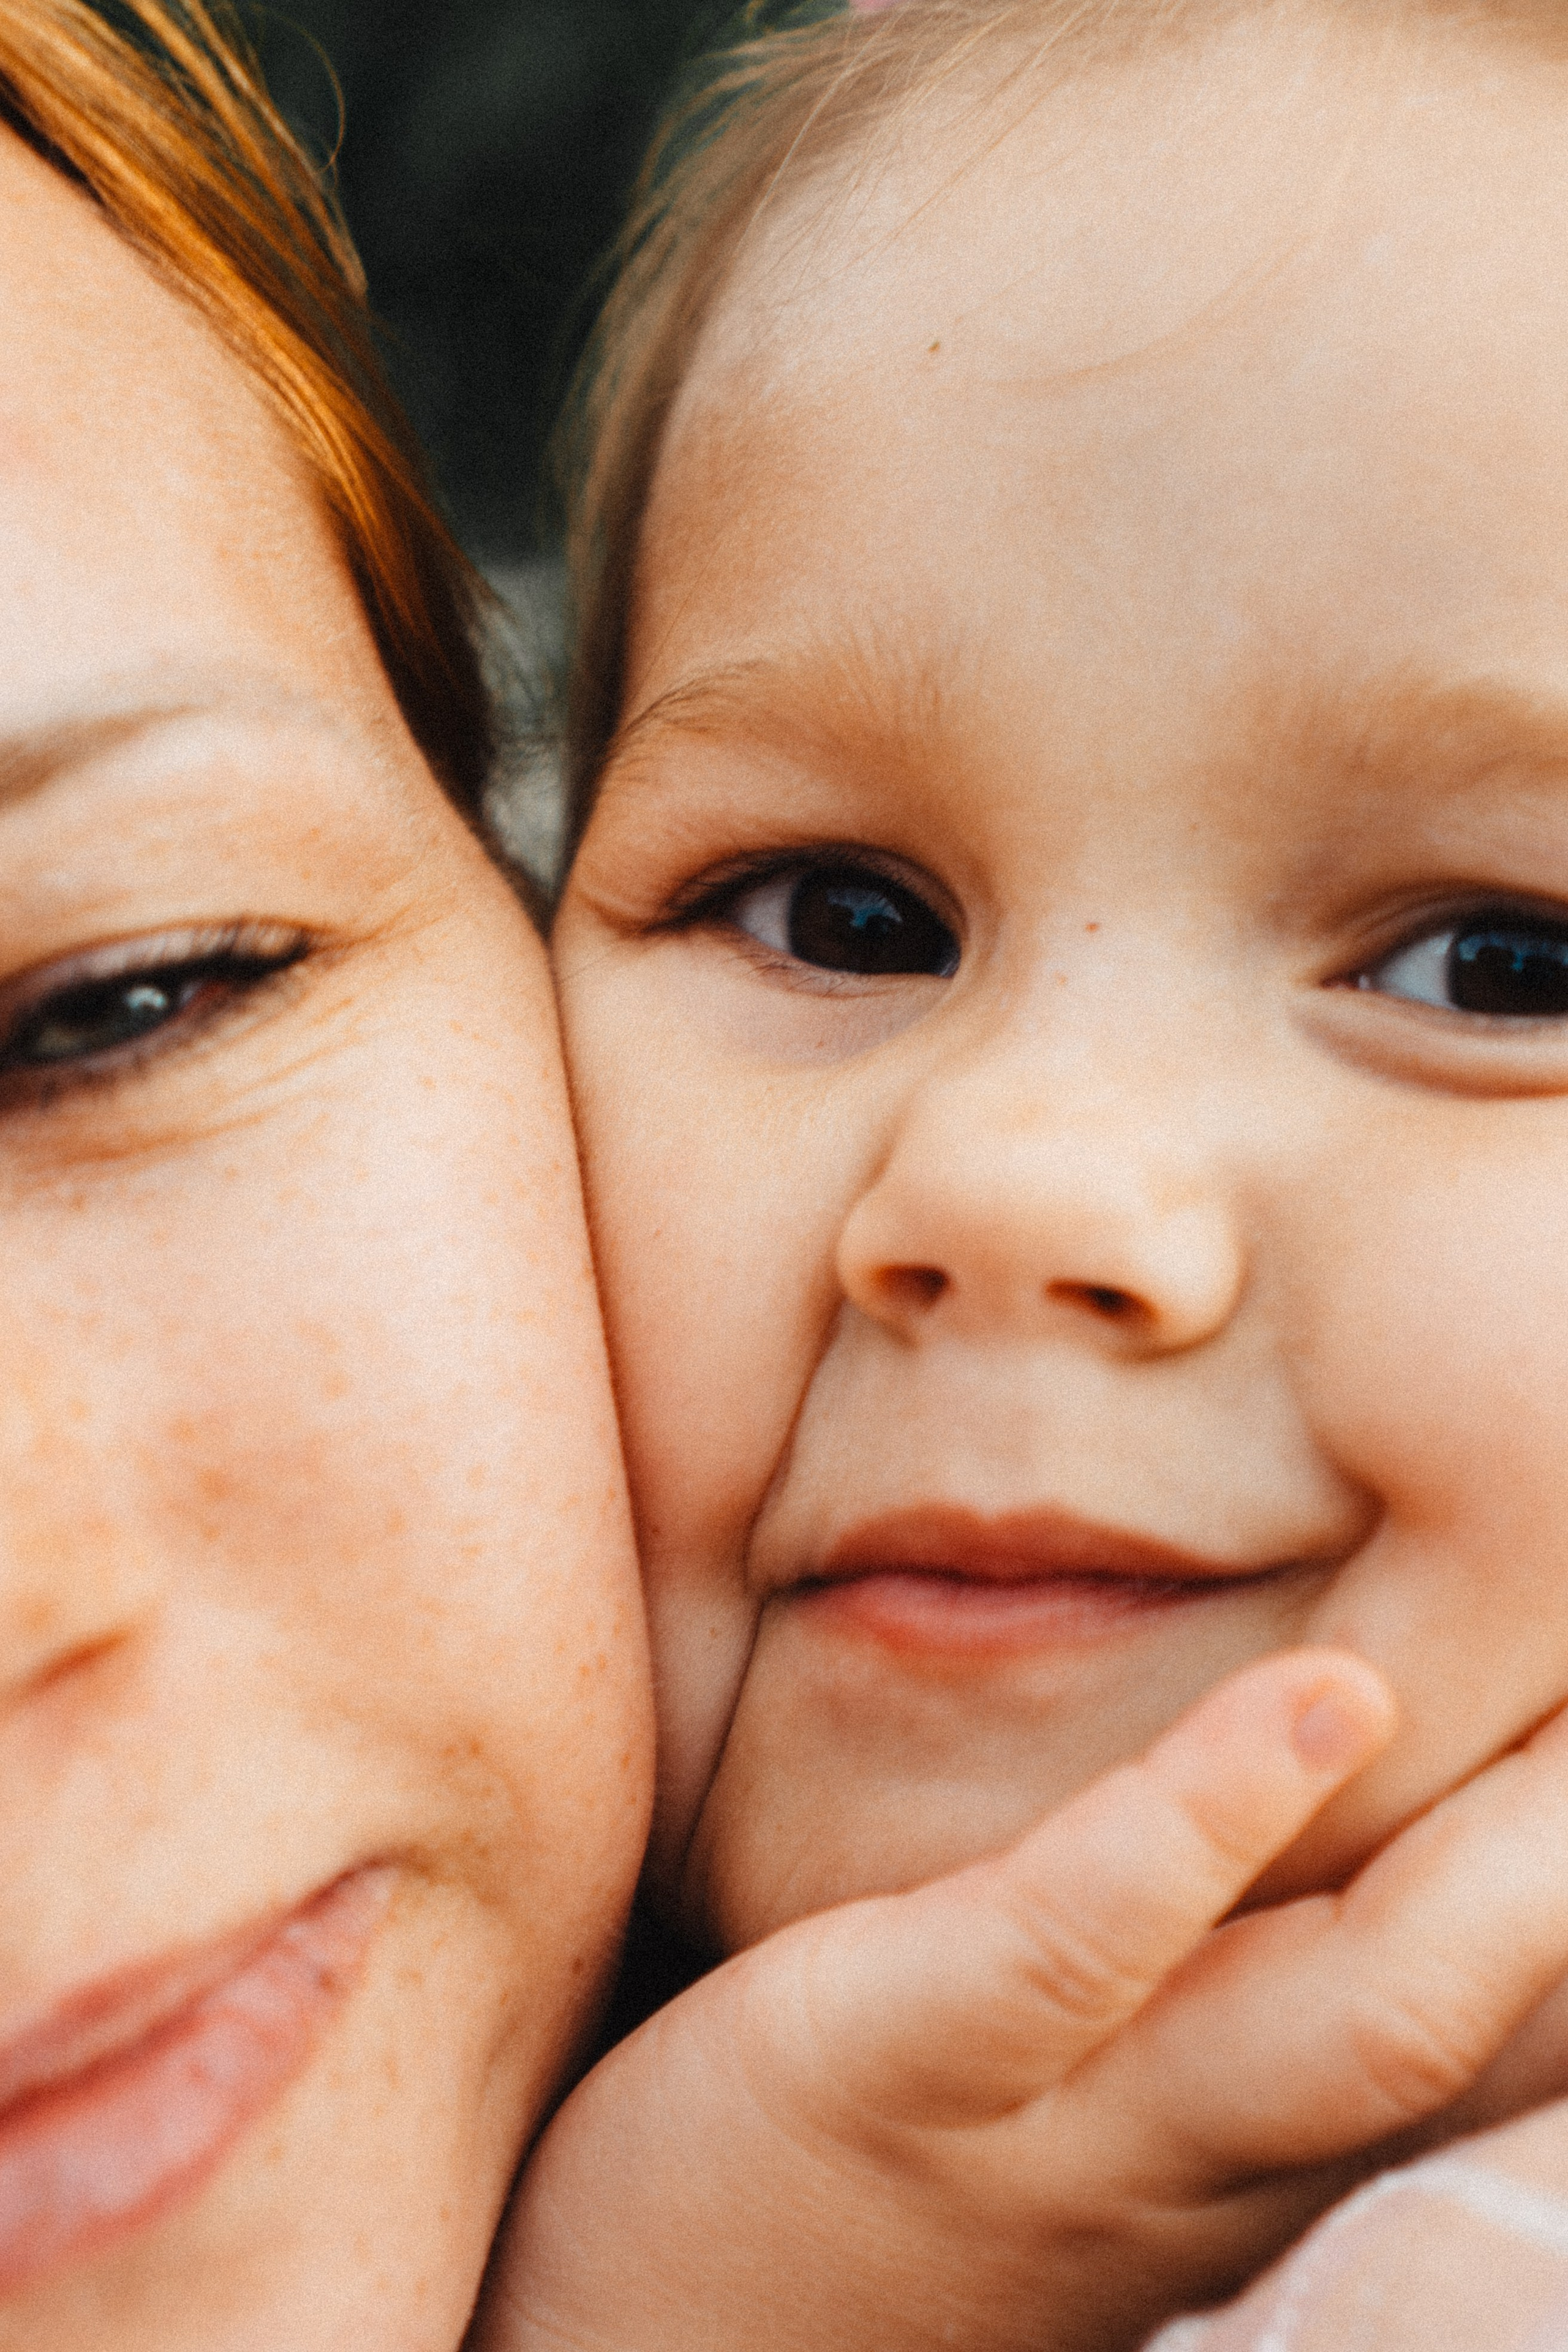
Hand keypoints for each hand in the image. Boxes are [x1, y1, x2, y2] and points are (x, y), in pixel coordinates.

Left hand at [475, 1653, 1567, 2351]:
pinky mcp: (900, 2061)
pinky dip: (1214, 1819)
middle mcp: (1217, 2168)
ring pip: (1354, 2022)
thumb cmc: (882, 2182)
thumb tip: (1343, 1798)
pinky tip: (1326, 1695)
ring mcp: (1069, 2130)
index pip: (1508, 2044)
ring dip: (1506, 1867)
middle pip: (1484, 2031)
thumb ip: (1222, 1989)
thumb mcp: (1092, 2110)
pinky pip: (1085, 1944)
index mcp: (1264, 2163)